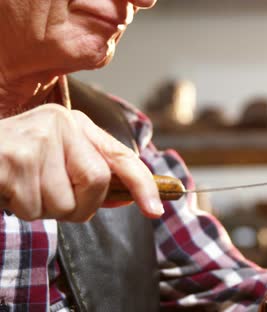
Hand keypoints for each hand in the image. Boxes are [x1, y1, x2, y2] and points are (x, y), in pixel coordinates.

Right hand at [0, 104, 163, 221]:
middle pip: (98, 183)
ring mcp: (36, 140)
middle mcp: (60, 124)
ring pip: (64, 203)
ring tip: (23, 188)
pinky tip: (8, 189)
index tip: (157, 209)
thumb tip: (130, 197)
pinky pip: (34, 208)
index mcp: (76, 124)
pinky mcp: (13, 161)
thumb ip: (89, 173)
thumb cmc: (13, 159)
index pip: (123, 156)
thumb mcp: (55, 157)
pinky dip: (22, 210)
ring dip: (44, 209)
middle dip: (79, 205)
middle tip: (53, 199)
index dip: (144, 184)